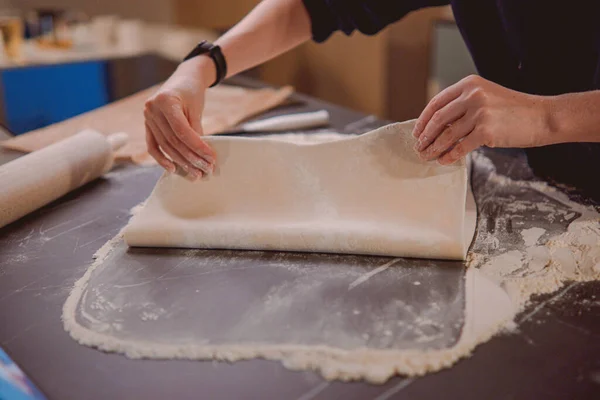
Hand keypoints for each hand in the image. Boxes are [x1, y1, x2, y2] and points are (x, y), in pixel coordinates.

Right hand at [144, 57, 216, 179]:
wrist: (183, 79)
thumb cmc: (192, 92)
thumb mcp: (196, 108)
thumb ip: (197, 129)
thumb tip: (201, 155)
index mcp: (166, 101)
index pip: (182, 131)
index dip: (197, 147)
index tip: (211, 158)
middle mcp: (152, 109)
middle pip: (173, 141)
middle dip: (191, 158)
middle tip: (206, 170)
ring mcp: (147, 117)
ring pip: (165, 146)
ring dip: (181, 162)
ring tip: (195, 173)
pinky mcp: (147, 125)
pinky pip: (153, 145)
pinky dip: (161, 159)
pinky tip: (173, 169)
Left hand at [412, 75, 551, 164]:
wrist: (543, 116)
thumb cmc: (514, 110)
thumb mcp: (486, 96)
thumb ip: (463, 105)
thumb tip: (438, 123)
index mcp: (469, 85)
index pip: (436, 102)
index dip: (423, 119)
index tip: (417, 131)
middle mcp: (472, 95)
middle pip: (438, 119)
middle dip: (425, 136)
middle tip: (419, 147)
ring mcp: (479, 113)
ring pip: (447, 134)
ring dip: (434, 148)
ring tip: (427, 156)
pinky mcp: (486, 131)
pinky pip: (461, 146)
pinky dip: (450, 155)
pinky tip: (445, 160)